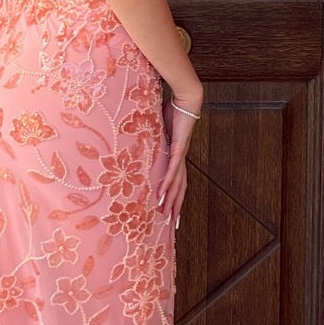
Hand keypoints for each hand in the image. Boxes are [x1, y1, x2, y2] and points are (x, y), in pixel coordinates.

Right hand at [156, 92, 199, 224]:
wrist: (187, 99)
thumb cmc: (173, 110)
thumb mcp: (158, 127)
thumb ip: (151, 136)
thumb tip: (136, 136)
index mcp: (177, 156)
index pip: (177, 181)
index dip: (175, 197)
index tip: (171, 212)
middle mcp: (180, 159)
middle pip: (180, 188)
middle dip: (176, 207)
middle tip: (173, 225)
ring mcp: (180, 155)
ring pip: (177, 184)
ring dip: (171, 201)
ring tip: (166, 216)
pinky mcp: (179, 148)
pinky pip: (172, 170)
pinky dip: (167, 184)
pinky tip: (162, 195)